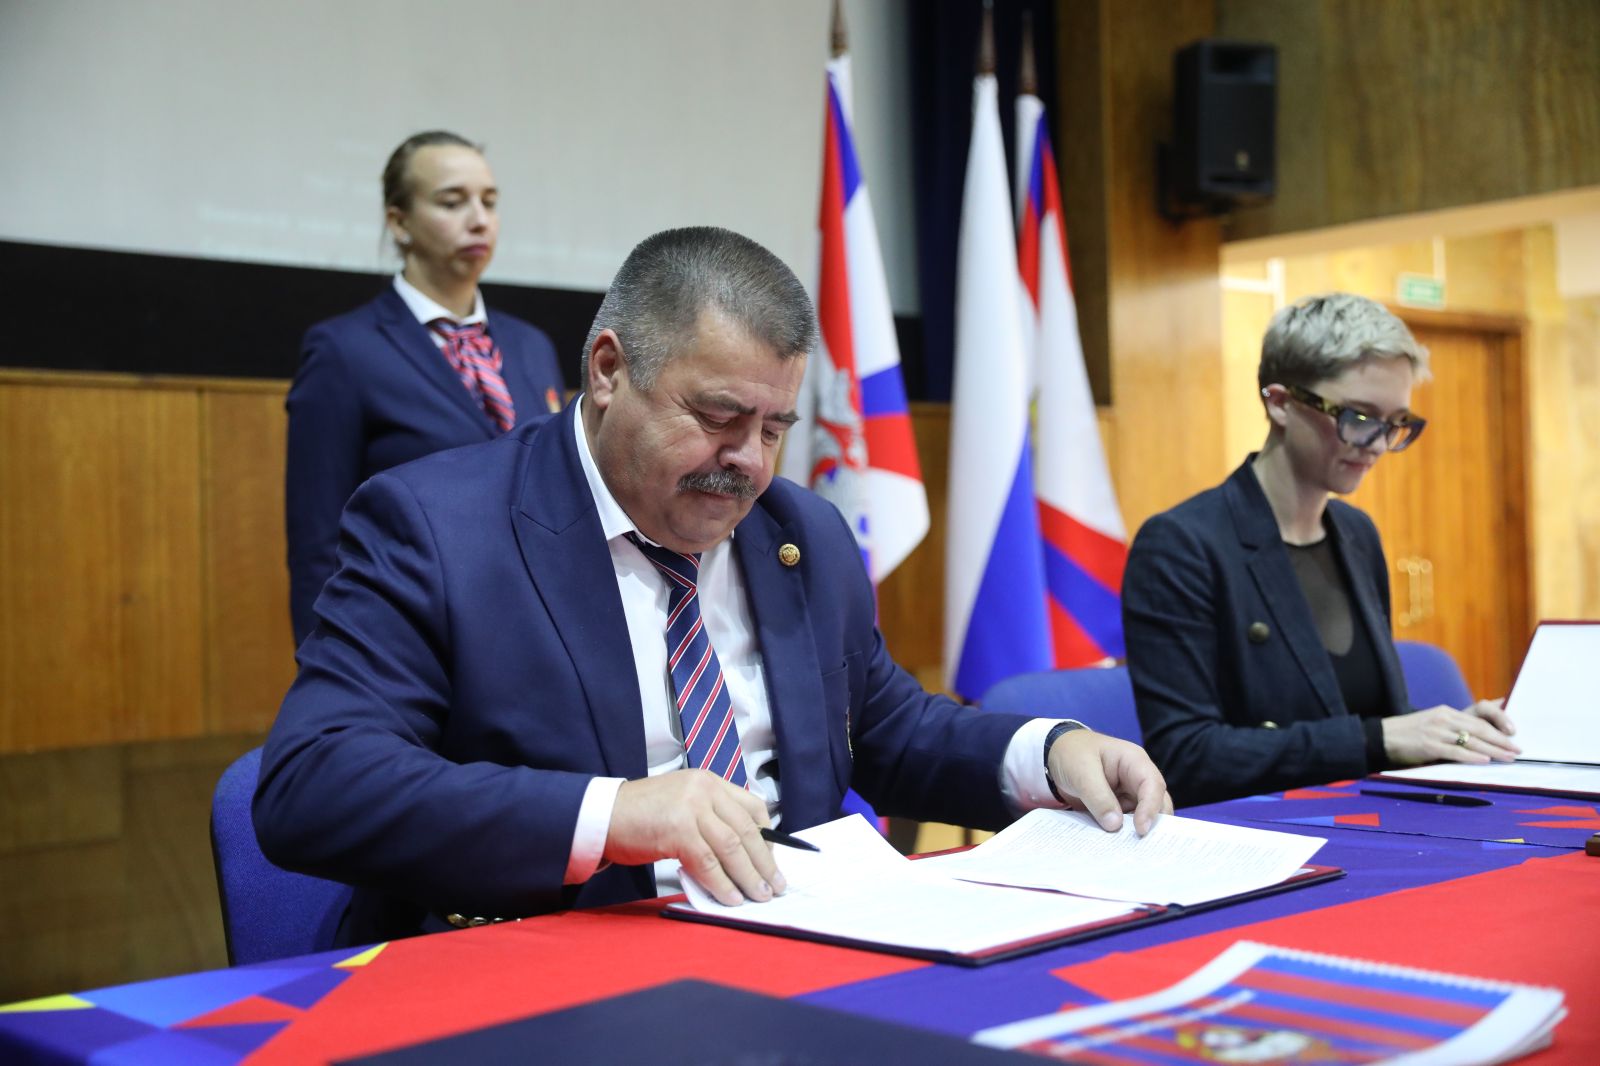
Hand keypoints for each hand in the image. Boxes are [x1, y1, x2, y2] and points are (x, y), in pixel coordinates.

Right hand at [605, 770, 784, 906]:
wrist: (603, 815)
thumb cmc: (641, 815)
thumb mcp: (683, 804)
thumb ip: (711, 818)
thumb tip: (741, 854)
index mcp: (709, 781)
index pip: (753, 807)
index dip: (768, 838)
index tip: (772, 861)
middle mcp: (704, 789)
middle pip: (747, 830)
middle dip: (765, 862)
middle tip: (775, 886)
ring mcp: (691, 808)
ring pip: (732, 847)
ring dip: (749, 876)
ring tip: (759, 896)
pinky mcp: (677, 830)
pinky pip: (708, 862)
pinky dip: (722, 884)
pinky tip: (731, 898)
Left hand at [1046, 729, 1172, 835]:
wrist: (1055, 756)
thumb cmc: (1071, 754)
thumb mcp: (1081, 771)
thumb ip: (1098, 796)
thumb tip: (1115, 825)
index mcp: (1134, 761)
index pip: (1152, 785)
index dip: (1151, 808)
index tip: (1141, 829)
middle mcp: (1137, 779)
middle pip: (1157, 803)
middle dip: (1153, 824)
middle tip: (1143, 847)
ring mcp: (1129, 795)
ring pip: (1144, 817)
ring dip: (1137, 833)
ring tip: (1130, 851)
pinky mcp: (1119, 808)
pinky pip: (1126, 824)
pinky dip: (1123, 835)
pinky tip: (1116, 847)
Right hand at [1381, 700, 1518, 765]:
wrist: (1382, 737)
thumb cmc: (1411, 732)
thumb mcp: (1436, 719)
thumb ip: (1463, 718)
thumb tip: (1497, 703)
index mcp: (1446, 711)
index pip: (1480, 716)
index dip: (1499, 724)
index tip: (1513, 734)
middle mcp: (1443, 718)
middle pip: (1479, 729)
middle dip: (1501, 740)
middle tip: (1518, 750)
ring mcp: (1436, 732)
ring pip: (1471, 740)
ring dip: (1493, 750)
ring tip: (1509, 758)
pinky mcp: (1429, 746)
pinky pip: (1455, 751)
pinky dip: (1471, 756)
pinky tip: (1484, 760)